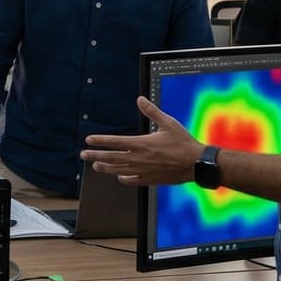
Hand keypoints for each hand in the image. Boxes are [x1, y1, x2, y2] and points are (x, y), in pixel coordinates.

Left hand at [80, 97, 203, 185]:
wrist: (197, 164)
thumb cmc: (184, 143)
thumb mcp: (168, 123)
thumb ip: (152, 111)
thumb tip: (140, 99)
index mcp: (141, 144)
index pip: (114, 142)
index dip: (100, 141)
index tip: (89, 140)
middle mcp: (139, 158)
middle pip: (111, 158)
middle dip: (95, 156)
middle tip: (83, 155)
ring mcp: (143, 171)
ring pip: (118, 170)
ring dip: (105, 168)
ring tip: (95, 166)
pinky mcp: (150, 180)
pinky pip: (132, 181)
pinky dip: (123, 178)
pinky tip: (119, 176)